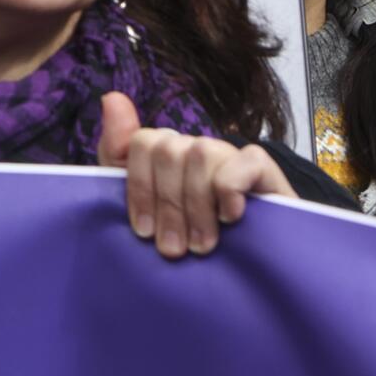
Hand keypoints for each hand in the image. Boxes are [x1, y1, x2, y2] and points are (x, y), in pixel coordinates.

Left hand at [97, 92, 293, 258]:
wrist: (244, 280)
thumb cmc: (186, 241)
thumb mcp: (142, 205)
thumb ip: (118, 152)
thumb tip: (111, 96)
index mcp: (167, 154)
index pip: (143, 142)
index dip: (139, 188)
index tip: (144, 232)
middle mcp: (196, 149)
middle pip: (168, 149)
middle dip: (167, 205)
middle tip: (174, 249)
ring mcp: (230, 156)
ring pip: (201, 153)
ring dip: (197, 206)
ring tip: (200, 245)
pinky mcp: (264, 169)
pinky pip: (245, 160)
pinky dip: (231, 189)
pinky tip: (230, 217)